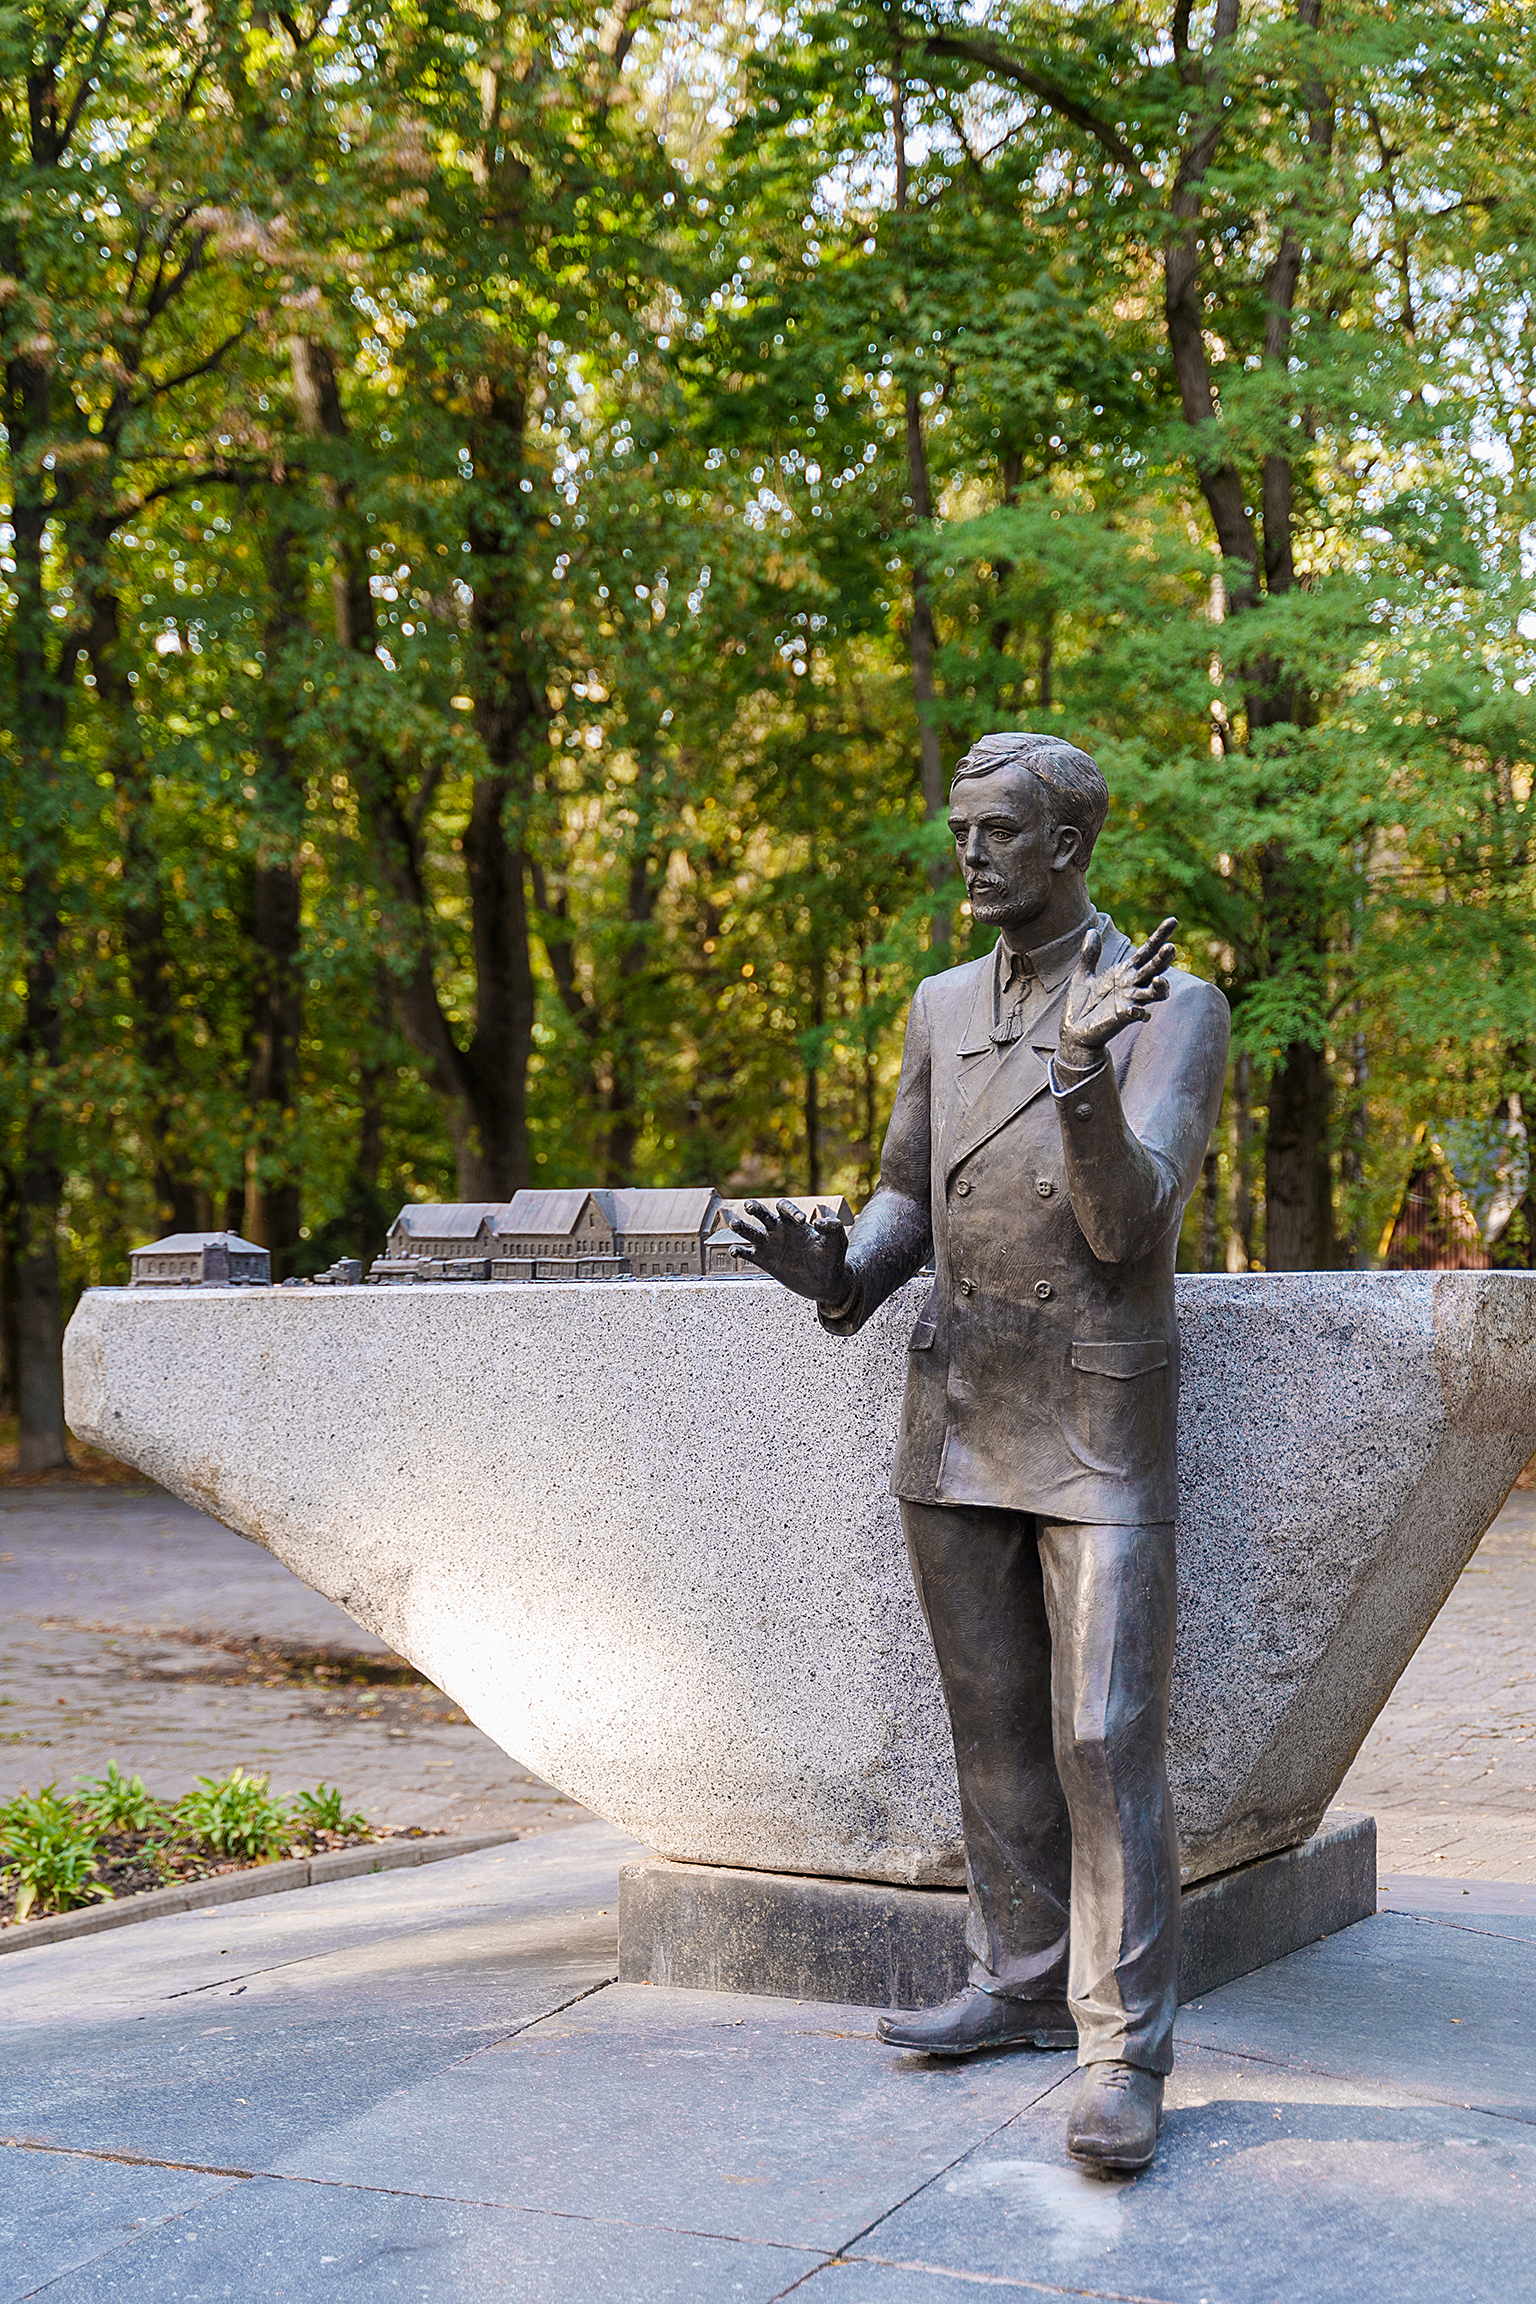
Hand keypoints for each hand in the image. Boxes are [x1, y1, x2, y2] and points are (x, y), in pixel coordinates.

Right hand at [730, 1200, 849, 1303]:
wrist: (827, 1283)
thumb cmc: (832, 1258)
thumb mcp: (837, 1241)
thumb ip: (833, 1228)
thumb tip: (819, 1222)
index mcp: (794, 1223)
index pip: (785, 1208)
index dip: (791, 1210)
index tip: (803, 1220)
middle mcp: (779, 1231)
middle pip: (762, 1214)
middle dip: (755, 1208)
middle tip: (750, 1207)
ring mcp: (770, 1246)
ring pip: (750, 1232)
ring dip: (741, 1227)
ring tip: (735, 1224)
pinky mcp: (764, 1262)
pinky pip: (747, 1254)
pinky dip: (738, 1251)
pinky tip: (735, 1251)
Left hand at [1058, 916, 1176, 1071]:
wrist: (1074, 1031)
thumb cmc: (1082, 1004)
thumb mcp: (1082, 975)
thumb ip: (1089, 955)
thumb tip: (1092, 930)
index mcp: (1125, 972)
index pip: (1146, 950)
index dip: (1160, 936)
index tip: (1173, 920)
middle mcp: (1132, 985)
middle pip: (1153, 968)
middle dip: (1163, 959)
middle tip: (1170, 947)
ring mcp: (1129, 1001)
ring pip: (1153, 992)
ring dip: (1160, 987)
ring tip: (1160, 981)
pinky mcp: (1122, 1017)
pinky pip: (1137, 1014)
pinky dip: (1139, 1013)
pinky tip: (1138, 1012)